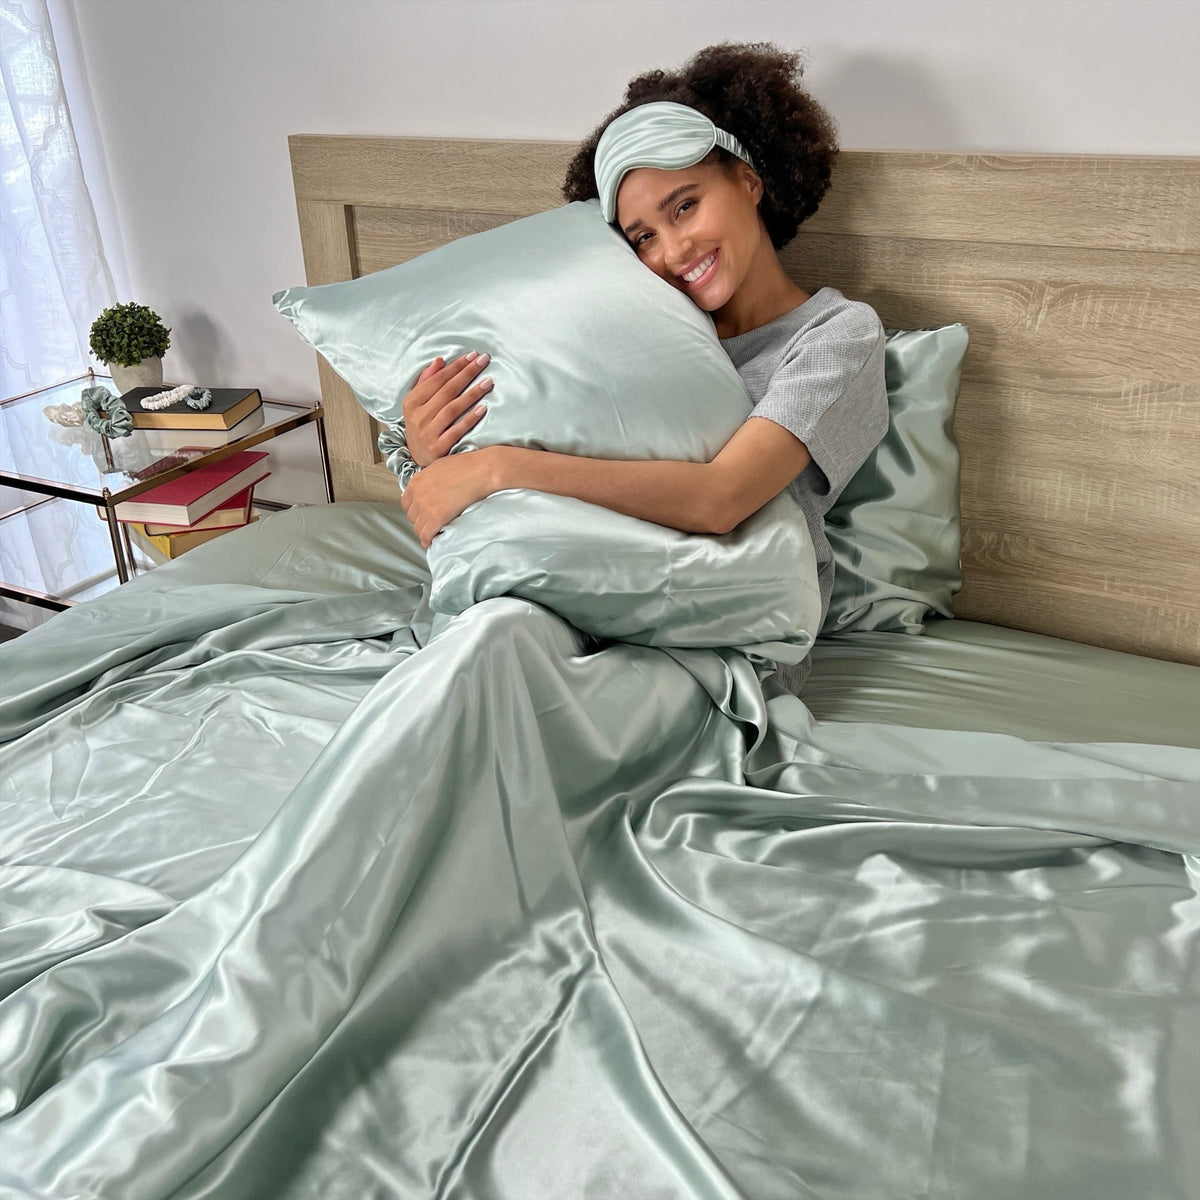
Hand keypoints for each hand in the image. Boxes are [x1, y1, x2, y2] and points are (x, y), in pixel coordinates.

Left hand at [400, 446, 502, 548]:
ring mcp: (425, 507)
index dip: (415, 509)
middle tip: (430, 523)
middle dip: (420, 520)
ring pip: (417, 527)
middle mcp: (417, 494)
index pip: (406, 503)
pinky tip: (432, 542)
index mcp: (416, 481)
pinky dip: (428, 540)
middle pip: (411, 516)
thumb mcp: (439, 467)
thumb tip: (430, 487)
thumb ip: (429, 479)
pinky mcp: (436, 518)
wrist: (480, 472)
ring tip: (434, 532)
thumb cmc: (466, 466)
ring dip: (425, 531)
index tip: (422, 513)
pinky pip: (426, 535)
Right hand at [402, 352, 493, 466]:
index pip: (437, 379)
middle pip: (447, 391)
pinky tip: (483, 408)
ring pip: (452, 408)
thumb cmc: (421, 426)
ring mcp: (427, 433)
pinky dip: (470, 419)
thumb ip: (427, 381)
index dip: (456, 366)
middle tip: (484, 361)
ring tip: (488, 382)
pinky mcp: (438, 448)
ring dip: (472, 394)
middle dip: (467, 373)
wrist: (418, 459)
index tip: (473, 356)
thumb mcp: (417, 404)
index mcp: (412, 402)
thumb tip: (440, 361)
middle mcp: (418, 416)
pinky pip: (456, 430)